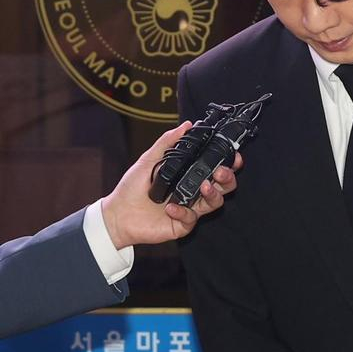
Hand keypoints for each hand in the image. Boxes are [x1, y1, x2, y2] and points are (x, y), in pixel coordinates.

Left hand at [101, 122, 240, 248]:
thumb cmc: (132, 188)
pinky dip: (183, 212)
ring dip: (213, 194)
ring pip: (215, 203)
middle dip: (227, 178)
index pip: (215, 169)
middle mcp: (193, 192)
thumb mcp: (149, 160)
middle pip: (223, 187)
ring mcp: (190, 210)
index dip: (229, 164)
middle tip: (220, 172)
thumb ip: (168, 142)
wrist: (118, 213)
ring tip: (203, 186)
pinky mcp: (183, 225)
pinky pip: (192, 219)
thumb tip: (187, 125)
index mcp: (189, 176)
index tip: (234, 157)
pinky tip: (170, 207)